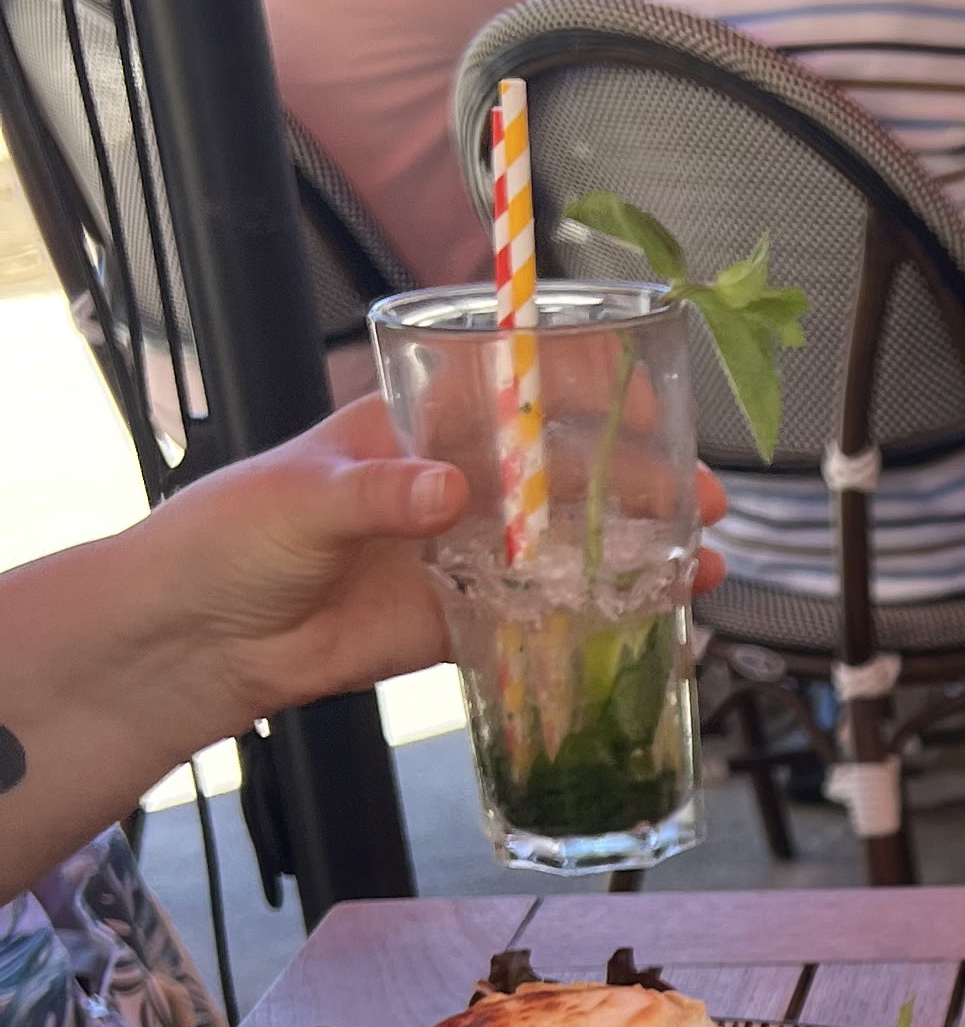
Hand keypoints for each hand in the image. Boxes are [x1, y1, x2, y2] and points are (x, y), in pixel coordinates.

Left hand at [164, 397, 726, 721]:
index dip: (591, 390)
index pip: (520, 391)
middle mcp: (456, 483)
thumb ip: (378, 493)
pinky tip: (651, 623)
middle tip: (704, 501)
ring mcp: (465, 553)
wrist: (199, 636)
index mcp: (419, 427)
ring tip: (703, 566)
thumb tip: (451, 492)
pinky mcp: (461, 620)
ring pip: (570, 545)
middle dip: (643, 481)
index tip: (652, 400)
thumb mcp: (299, 499)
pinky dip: (597, 619)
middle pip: (568, 473)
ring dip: (639, 553)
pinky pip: (542, 616)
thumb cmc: (230, 535)